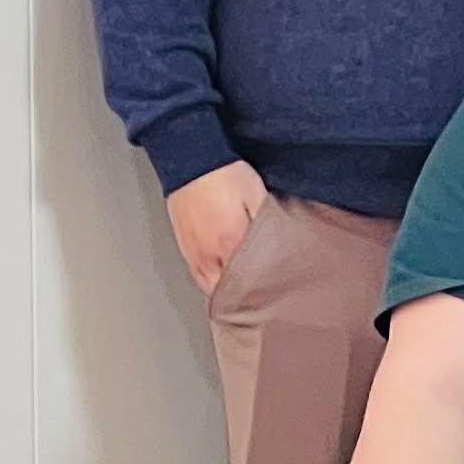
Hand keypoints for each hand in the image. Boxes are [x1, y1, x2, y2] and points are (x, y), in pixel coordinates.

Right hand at [167, 160, 268, 296]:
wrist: (190, 162)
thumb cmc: (225, 177)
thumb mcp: (258, 198)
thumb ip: (267, 227)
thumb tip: (278, 250)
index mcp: (230, 244)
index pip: (249, 284)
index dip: (265, 293)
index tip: (279, 297)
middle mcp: (208, 256)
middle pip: (229, 294)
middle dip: (247, 300)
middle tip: (266, 301)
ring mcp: (193, 255)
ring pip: (212, 289)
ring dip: (229, 293)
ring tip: (248, 296)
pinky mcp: (184, 250)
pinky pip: (199, 278)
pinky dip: (213, 284)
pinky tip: (227, 281)